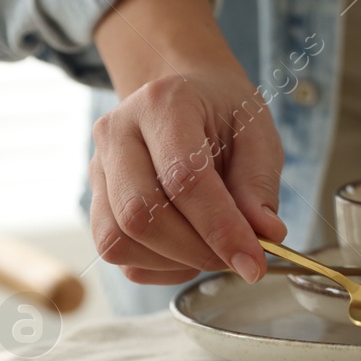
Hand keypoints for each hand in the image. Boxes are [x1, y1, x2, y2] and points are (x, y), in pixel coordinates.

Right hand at [90, 0, 286, 284]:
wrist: (184, 94)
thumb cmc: (224, 113)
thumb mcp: (257, 134)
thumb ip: (259, 184)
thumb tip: (266, 236)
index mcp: (164, 104)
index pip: (183, 179)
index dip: (220, 229)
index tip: (255, 262)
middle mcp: (117, 133)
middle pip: (141, 215)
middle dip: (197, 251)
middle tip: (239, 257)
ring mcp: (98, 167)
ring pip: (118, 240)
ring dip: (175, 262)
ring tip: (215, 249)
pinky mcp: (94, 199)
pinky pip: (116, 251)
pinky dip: (158, 266)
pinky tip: (190, 250)